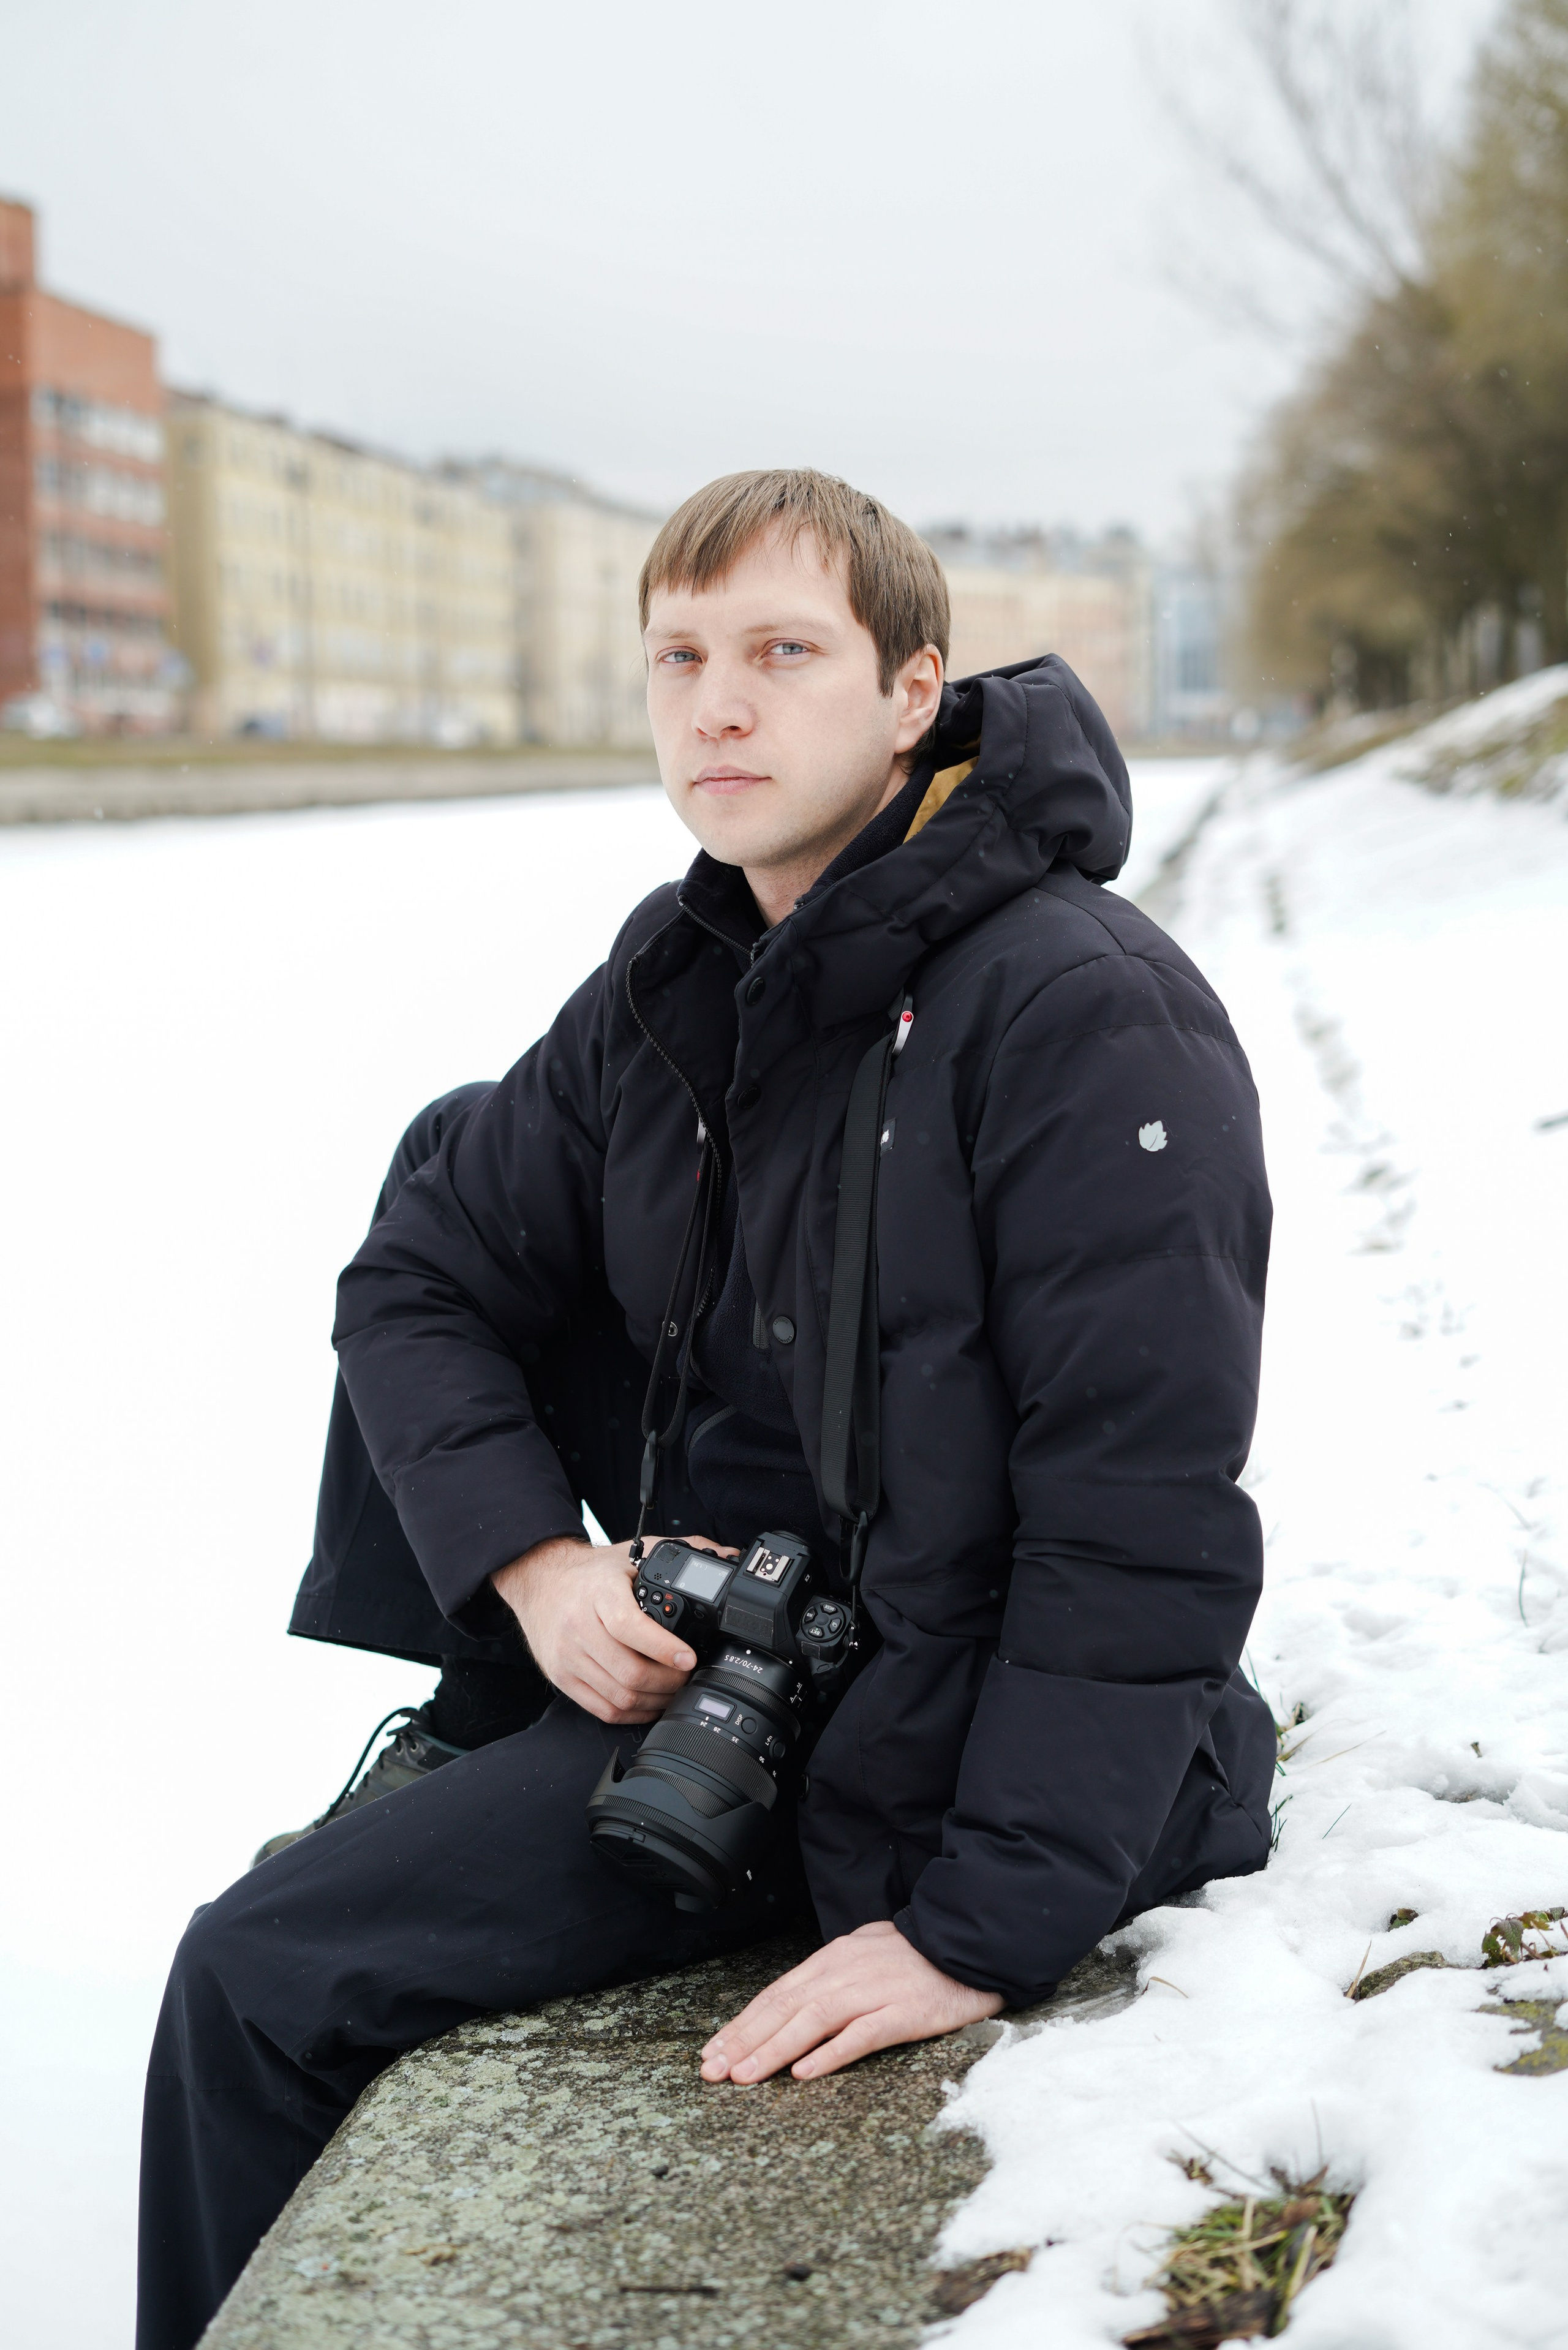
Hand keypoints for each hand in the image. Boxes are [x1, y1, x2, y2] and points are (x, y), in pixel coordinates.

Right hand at [490, 1534, 733, 1725]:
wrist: (540, 1582)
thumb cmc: (591, 1573)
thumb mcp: (631, 1554)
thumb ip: (678, 1552)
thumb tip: (729, 1555)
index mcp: (598, 1593)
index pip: (629, 1627)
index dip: (663, 1648)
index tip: (688, 1657)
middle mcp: (578, 1627)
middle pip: (628, 1670)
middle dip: (668, 1681)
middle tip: (689, 1676)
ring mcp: (568, 1657)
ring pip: (618, 1695)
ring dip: (654, 1700)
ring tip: (674, 1690)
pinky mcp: (561, 1677)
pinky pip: (601, 1708)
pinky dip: (632, 1712)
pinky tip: (649, 1702)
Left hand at [700, 1920, 1002, 2083]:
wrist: (969, 1944)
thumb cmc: (918, 1956)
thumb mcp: (865, 1954)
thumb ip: (832, 1977)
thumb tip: (795, 2002)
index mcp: (834, 1959)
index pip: (777, 1993)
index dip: (742, 2022)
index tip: (714, 2049)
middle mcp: (846, 1971)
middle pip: (785, 2006)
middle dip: (744, 2040)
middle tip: (712, 2070)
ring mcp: (874, 1990)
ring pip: (812, 2021)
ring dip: (774, 2050)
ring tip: (745, 2076)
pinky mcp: (903, 2012)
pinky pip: (861, 2035)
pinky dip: (830, 2054)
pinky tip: (804, 2073)